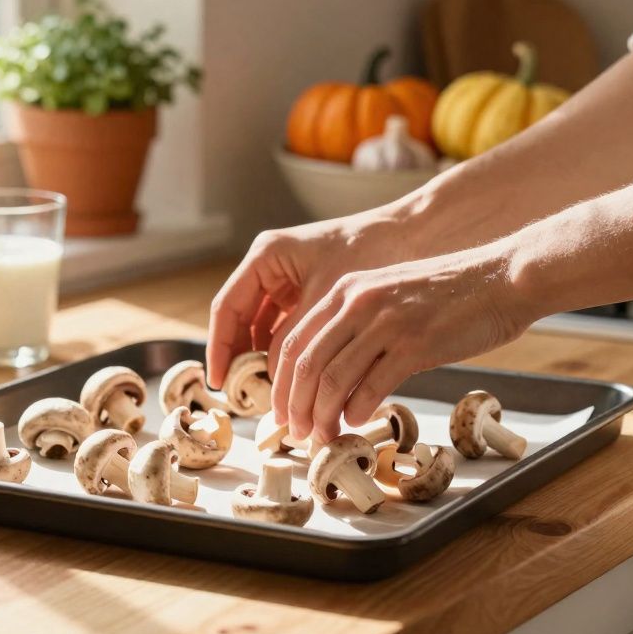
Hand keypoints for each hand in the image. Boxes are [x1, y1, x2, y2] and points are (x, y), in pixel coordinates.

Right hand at [207, 211, 415, 389]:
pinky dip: (286, 352)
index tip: (218, 383)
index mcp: (266, 256)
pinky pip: (285, 327)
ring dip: (264, 360)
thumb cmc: (371, 253)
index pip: (227, 308)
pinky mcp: (307, 292)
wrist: (414, 235)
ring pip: (262, 328)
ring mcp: (287, 279)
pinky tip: (293, 380)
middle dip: (242, 359)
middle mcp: (270, 266)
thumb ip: (294, 339)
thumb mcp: (327, 301)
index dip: (220, 348)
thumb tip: (274, 382)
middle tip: (245, 398)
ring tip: (270, 395)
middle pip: (241, 320)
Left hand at [272, 245, 536, 441]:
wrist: (502, 279)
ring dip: (322, 415)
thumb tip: (333, 378)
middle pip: (306, 364)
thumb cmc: (449, 294)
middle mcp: (358, 303)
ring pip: (333, 378)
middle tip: (295, 434)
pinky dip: (358, 410)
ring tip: (323, 437)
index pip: (294, 342)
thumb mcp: (388, 298)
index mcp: (345, 291)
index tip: (283, 411)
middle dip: (295, 406)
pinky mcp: (415, 343)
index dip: (282, 384)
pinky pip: (372, 385)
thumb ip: (358, 327)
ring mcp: (385, 322)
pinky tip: (357, 422)